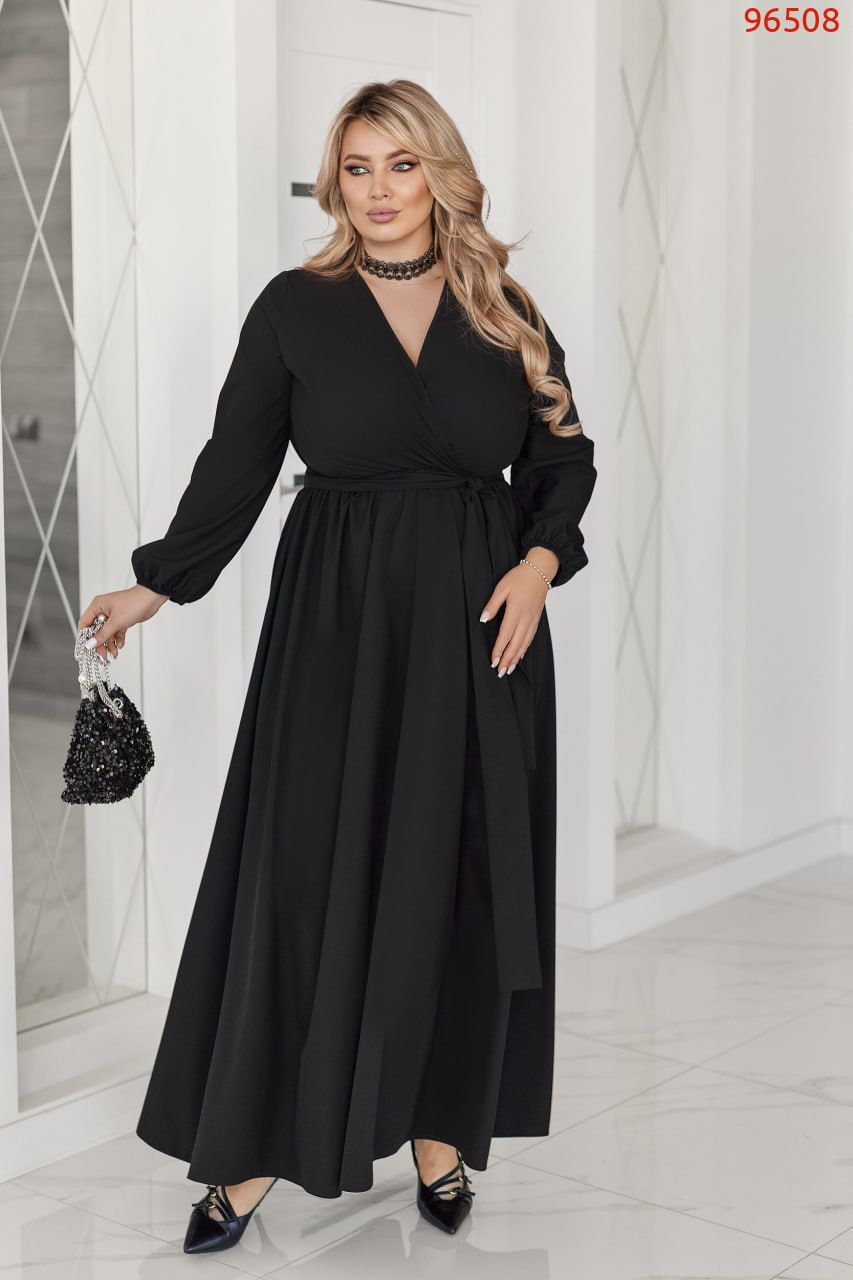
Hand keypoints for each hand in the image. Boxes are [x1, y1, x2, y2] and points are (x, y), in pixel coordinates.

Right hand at [76, 585, 169, 660]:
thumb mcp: (116, 621)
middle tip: (102, 655)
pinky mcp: (121, 620)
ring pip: (107, 633)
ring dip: (110, 644)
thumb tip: (90, 644)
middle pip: (96, 631)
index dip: (84, 637)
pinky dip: (118, 639)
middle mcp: (103, 610)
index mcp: (97, 606)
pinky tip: (120, 645)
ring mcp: (113, 616)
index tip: (86, 650)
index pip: (84, 623)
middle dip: (100, 643)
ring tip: (114, 654)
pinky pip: (116, 632)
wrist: (152, 598)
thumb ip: (102, 634)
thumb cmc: (134, 603)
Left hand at [479, 547, 558, 676]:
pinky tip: (519, 655)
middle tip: (500, 672)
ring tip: (509, 669)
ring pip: (524, 644)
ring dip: (516, 658)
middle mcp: (526, 619)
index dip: (499, 650)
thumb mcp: (502, 587)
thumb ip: (492, 604)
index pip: (505, 636)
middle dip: (507, 660)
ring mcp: (532, 620)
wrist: (540, 571)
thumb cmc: (519, 577)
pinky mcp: (536, 619)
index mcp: (516, 611)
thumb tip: (483, 619)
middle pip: (516, 644)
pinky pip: (530, 638)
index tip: (493, 661)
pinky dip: (524, 649)